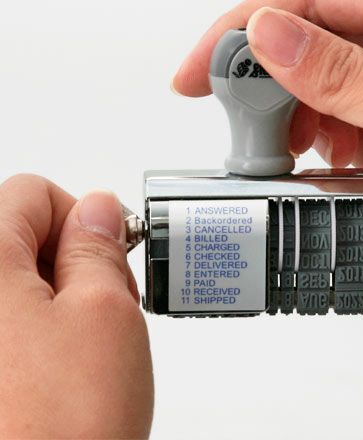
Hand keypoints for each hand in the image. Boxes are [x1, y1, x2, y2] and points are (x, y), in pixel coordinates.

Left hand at [0, 174, 152, 437]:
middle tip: (100, 313)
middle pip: (20, 239)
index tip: (106, 258)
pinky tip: (56, 374)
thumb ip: (99, 246)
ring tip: (81, 354)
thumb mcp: (106, 313)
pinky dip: (37, 338)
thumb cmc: (59, 433)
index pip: (34, 193)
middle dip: (72, 266)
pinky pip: (8, 329)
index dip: (82, 219)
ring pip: (17, 288)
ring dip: (58, 305)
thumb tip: (100, 209)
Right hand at [172, 0, 362, 261]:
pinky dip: (334, 133)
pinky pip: (352, 107)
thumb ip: (341, 73)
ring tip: (299, 148)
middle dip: (270, 77)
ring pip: (329, 75)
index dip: (243, 25)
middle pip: (315, 31)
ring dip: (303, 112)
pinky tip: (343, 157)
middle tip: (239, 119)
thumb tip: (266, 34)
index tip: (201, 70)